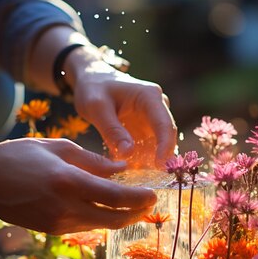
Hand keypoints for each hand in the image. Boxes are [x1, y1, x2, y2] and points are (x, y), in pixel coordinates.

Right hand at [0, 138, 156, 233]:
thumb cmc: (19, 155)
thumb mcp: (59, 148)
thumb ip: (94, 161)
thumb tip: (122, 169)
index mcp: (69, 182)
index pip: (116, 197)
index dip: (140, 198)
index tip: (154, 194)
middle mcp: (65, 208)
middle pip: (114, 219)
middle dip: (136, 213)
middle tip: (149, 203)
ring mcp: (57, 223)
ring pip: (101, 225)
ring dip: (120, 217)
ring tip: (134, 205)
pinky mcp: (51, 230)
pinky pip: (84, 226)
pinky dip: (100, 218)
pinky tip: (107, 207)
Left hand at [25, 26, 176, 167]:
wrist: (92, 79)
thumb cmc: (93, 88)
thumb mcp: (96, 108)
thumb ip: (112, 130)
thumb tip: (129, 153)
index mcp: (149, 97)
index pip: (164, 124)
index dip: (165, 146)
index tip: (159, 166)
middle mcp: (158, 106)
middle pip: (166, 136)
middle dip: (160, 158)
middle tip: (149, 179)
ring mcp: (154, 118)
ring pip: (158, 145)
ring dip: (150, 161)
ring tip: (136, 177)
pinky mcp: (147, 128)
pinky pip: (149, 147)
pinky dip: (141, 160)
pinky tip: (131, 172)